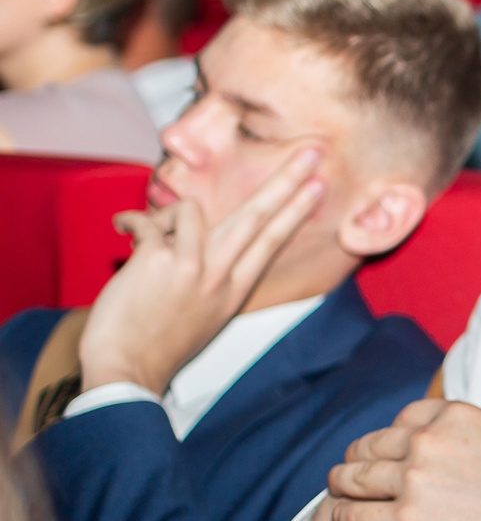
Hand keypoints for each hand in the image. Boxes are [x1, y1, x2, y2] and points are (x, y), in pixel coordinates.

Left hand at [79, 147, 325, 395]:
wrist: (127, 368)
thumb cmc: (160, 342)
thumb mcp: (206, 313)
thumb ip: (214, 274)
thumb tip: (204, 234)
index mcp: (236, 289)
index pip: (273, 240)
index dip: (296, 208)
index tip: (317, 186)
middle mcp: (221, 276)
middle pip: (259, 217)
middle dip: (287, 181)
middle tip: (311, 152)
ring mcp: (192, 267)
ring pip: (190, 211)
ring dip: (164, 218)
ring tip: (148, 239)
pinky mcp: (159, 260)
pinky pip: (149, 220)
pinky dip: (131, 222)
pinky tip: (122, 229)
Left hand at [325, 395, 480, 520]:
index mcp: (458, 417)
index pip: (407, 417)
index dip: (391, 433)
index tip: (386, 448)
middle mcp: (430, 441)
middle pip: (372, 444)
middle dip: (358, 457)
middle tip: (350, 471)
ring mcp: (413, 480)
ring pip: (354, 477)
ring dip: (343, 485)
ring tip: (340, 494)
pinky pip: (355, 515)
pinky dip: (346, 518)